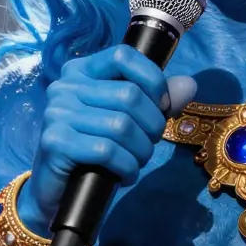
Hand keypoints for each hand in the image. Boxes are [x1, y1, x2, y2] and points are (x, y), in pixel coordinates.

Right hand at [29, 45, 195, 218]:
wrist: (57, 190)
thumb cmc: (94, 150)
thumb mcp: (127, 120)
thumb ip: (157, 100)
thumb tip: (190, 85)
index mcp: (81, 71)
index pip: (123, 56)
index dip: (152, 80)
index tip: (162, 107)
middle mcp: (65, 86)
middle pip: (129, 95)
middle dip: (152, 126)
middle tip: (148, 145)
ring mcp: (57, 113)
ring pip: (121, 126)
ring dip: (140, 151)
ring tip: (136, 162)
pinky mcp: (55, 142)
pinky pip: (107, 151)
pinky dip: (126, 167)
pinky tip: (125, 176)